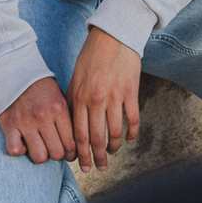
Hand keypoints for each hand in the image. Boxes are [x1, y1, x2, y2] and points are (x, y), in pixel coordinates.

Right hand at [0, 76, 75, 163]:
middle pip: (56, 153)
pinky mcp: (9, 125)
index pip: (71, 143)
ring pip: (39, 157)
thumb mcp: (60, 97)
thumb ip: (68, 118)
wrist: (16, 72)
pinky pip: (15, 151)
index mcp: (59, 108)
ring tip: (39, 145)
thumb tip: (78, 142)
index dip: (72, 153)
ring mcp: (25, 122)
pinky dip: (19, 150)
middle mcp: (43, 116)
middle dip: (56, 154)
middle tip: (53, 148)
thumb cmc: (41, 88)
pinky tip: (22, 141)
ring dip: (39, 154)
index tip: (69, 153)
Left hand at [65, 27, 140, 172]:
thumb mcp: (75, 76)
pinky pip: (132, 119)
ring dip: (114, 147)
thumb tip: (68, 124)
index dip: (80, 154)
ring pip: (115, 132)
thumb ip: (72, 99)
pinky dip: (132, 133)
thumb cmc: (92, 54)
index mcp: (80, 97)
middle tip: (99, 168)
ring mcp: (115, 96)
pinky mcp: (131, 91)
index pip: (78, 134)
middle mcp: (96, 99)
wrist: (114, 34)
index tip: (82, 166)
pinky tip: (129, 139)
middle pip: (96, 138)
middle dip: (97, 157)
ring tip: (113, 153)